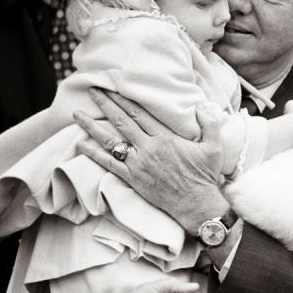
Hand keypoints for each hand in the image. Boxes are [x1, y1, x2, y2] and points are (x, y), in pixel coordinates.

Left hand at [73, 88, 230, 234]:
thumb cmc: (205, 175)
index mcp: (165, 138)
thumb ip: (209, 123)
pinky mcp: (132, 179)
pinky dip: (92, 154)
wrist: (196, 204)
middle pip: (122, 122)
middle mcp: (148, 149)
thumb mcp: (214, 146)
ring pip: (110, 141)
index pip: (140, 114)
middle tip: (93, 91)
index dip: (125, 100)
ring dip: (92, 126)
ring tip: (77, 114)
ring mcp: (138, 164)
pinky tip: (80, 145)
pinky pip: (108, 164)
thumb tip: (203, 105)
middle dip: (106, 104)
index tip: (114, 88)